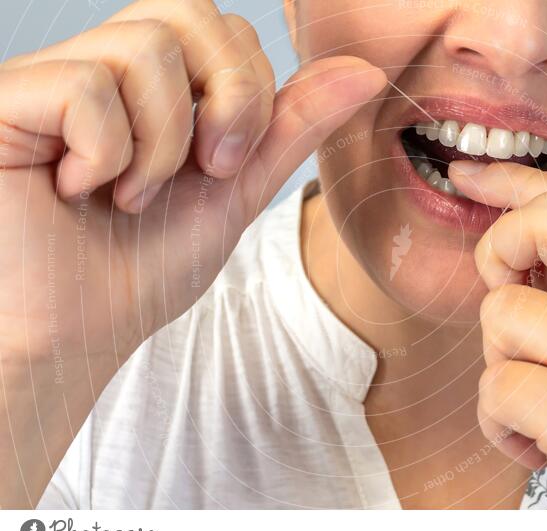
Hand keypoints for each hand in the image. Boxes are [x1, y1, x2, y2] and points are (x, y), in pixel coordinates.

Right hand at [0, 0, 385, 507]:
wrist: (73, 336)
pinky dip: (106, 157)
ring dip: (163, 146)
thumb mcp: (237, 190)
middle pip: (189, 11)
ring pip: (145, 49)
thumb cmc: (142, 269)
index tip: (224, 164)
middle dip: (227, 102)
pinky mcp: (7, 100)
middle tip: (206, 168)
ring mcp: (50, 80)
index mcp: (152, 86)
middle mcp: (99, 67)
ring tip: (131, 195)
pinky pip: (86, 88)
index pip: (223, 26)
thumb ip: (292, 126)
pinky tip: (76, 190)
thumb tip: (365, 70)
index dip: (249, 91)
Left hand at [449, 161, 546, 508]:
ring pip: (504, 312)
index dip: (516, 181)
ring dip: (500, 366)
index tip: (470, 175)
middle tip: (505, 293)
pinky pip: (497, 386)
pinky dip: (498, 423)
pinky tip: (535, 446)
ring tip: (537, 405)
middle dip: (500, 248)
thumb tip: (520, 238)